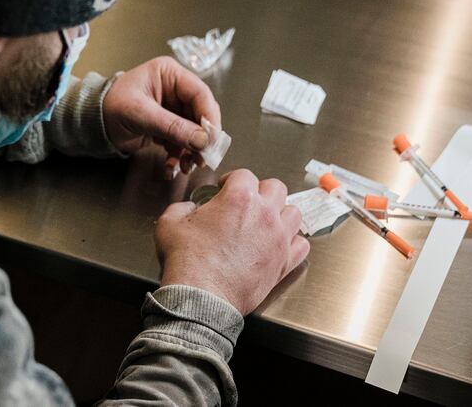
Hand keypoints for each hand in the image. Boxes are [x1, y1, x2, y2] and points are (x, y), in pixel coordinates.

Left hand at [103, 56, 220, 175]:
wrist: (92, 123)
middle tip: (204, 157)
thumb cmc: (110, 107)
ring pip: (194, 132)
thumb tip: (202, 140)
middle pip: (201, 115)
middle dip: (202, 139)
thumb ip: (173, 127)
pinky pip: (182, 143)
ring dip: (192, 151)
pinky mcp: (168, 127)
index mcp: (170, 75)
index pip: (200, 94)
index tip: (212, 139)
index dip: (209, 117)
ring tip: (188, 166)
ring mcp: (173, 109)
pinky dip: (179, 157)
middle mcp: (175, 90)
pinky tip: (173, 168)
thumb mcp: (141, 114)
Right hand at [155, 169, 309, 314]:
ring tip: (267, 222)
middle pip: (275, 187)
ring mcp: (278, 237)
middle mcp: (264, 213)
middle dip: (261, 191)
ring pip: (294, 212)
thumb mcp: (170, 223)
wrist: (201, 295)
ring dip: (281, 214)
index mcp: (239, 197)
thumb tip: (189, 208)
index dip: (232, 179)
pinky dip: (292, 242)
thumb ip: (182, 207)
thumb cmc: (187, 260)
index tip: (225, 188)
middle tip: (248, 202)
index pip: (244, 175)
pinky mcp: (285, 261)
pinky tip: (279, 245)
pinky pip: (301, 244)